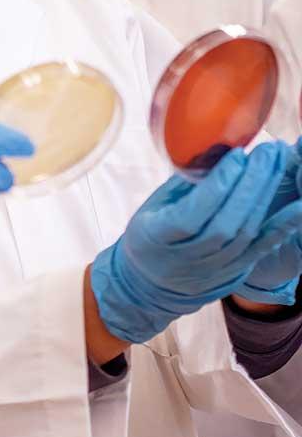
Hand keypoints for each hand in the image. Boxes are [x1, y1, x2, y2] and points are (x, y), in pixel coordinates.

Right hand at [91, 142, 301, 342]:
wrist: (152, 284)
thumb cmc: (149, 235)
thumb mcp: (152, 207)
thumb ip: (182, 185)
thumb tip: (215, 152)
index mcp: (157, 237)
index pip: (194, 213)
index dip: (218, 185)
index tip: (237, 155)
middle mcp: (189, 257)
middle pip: (227, 222)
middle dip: (250, 183)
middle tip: (268, 151)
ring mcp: (215, 268)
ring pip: (247, 233)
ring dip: (265, 196)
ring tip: (277, 164)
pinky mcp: (236, 273)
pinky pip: (262, 248)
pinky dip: (283, 227)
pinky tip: (298, 206)